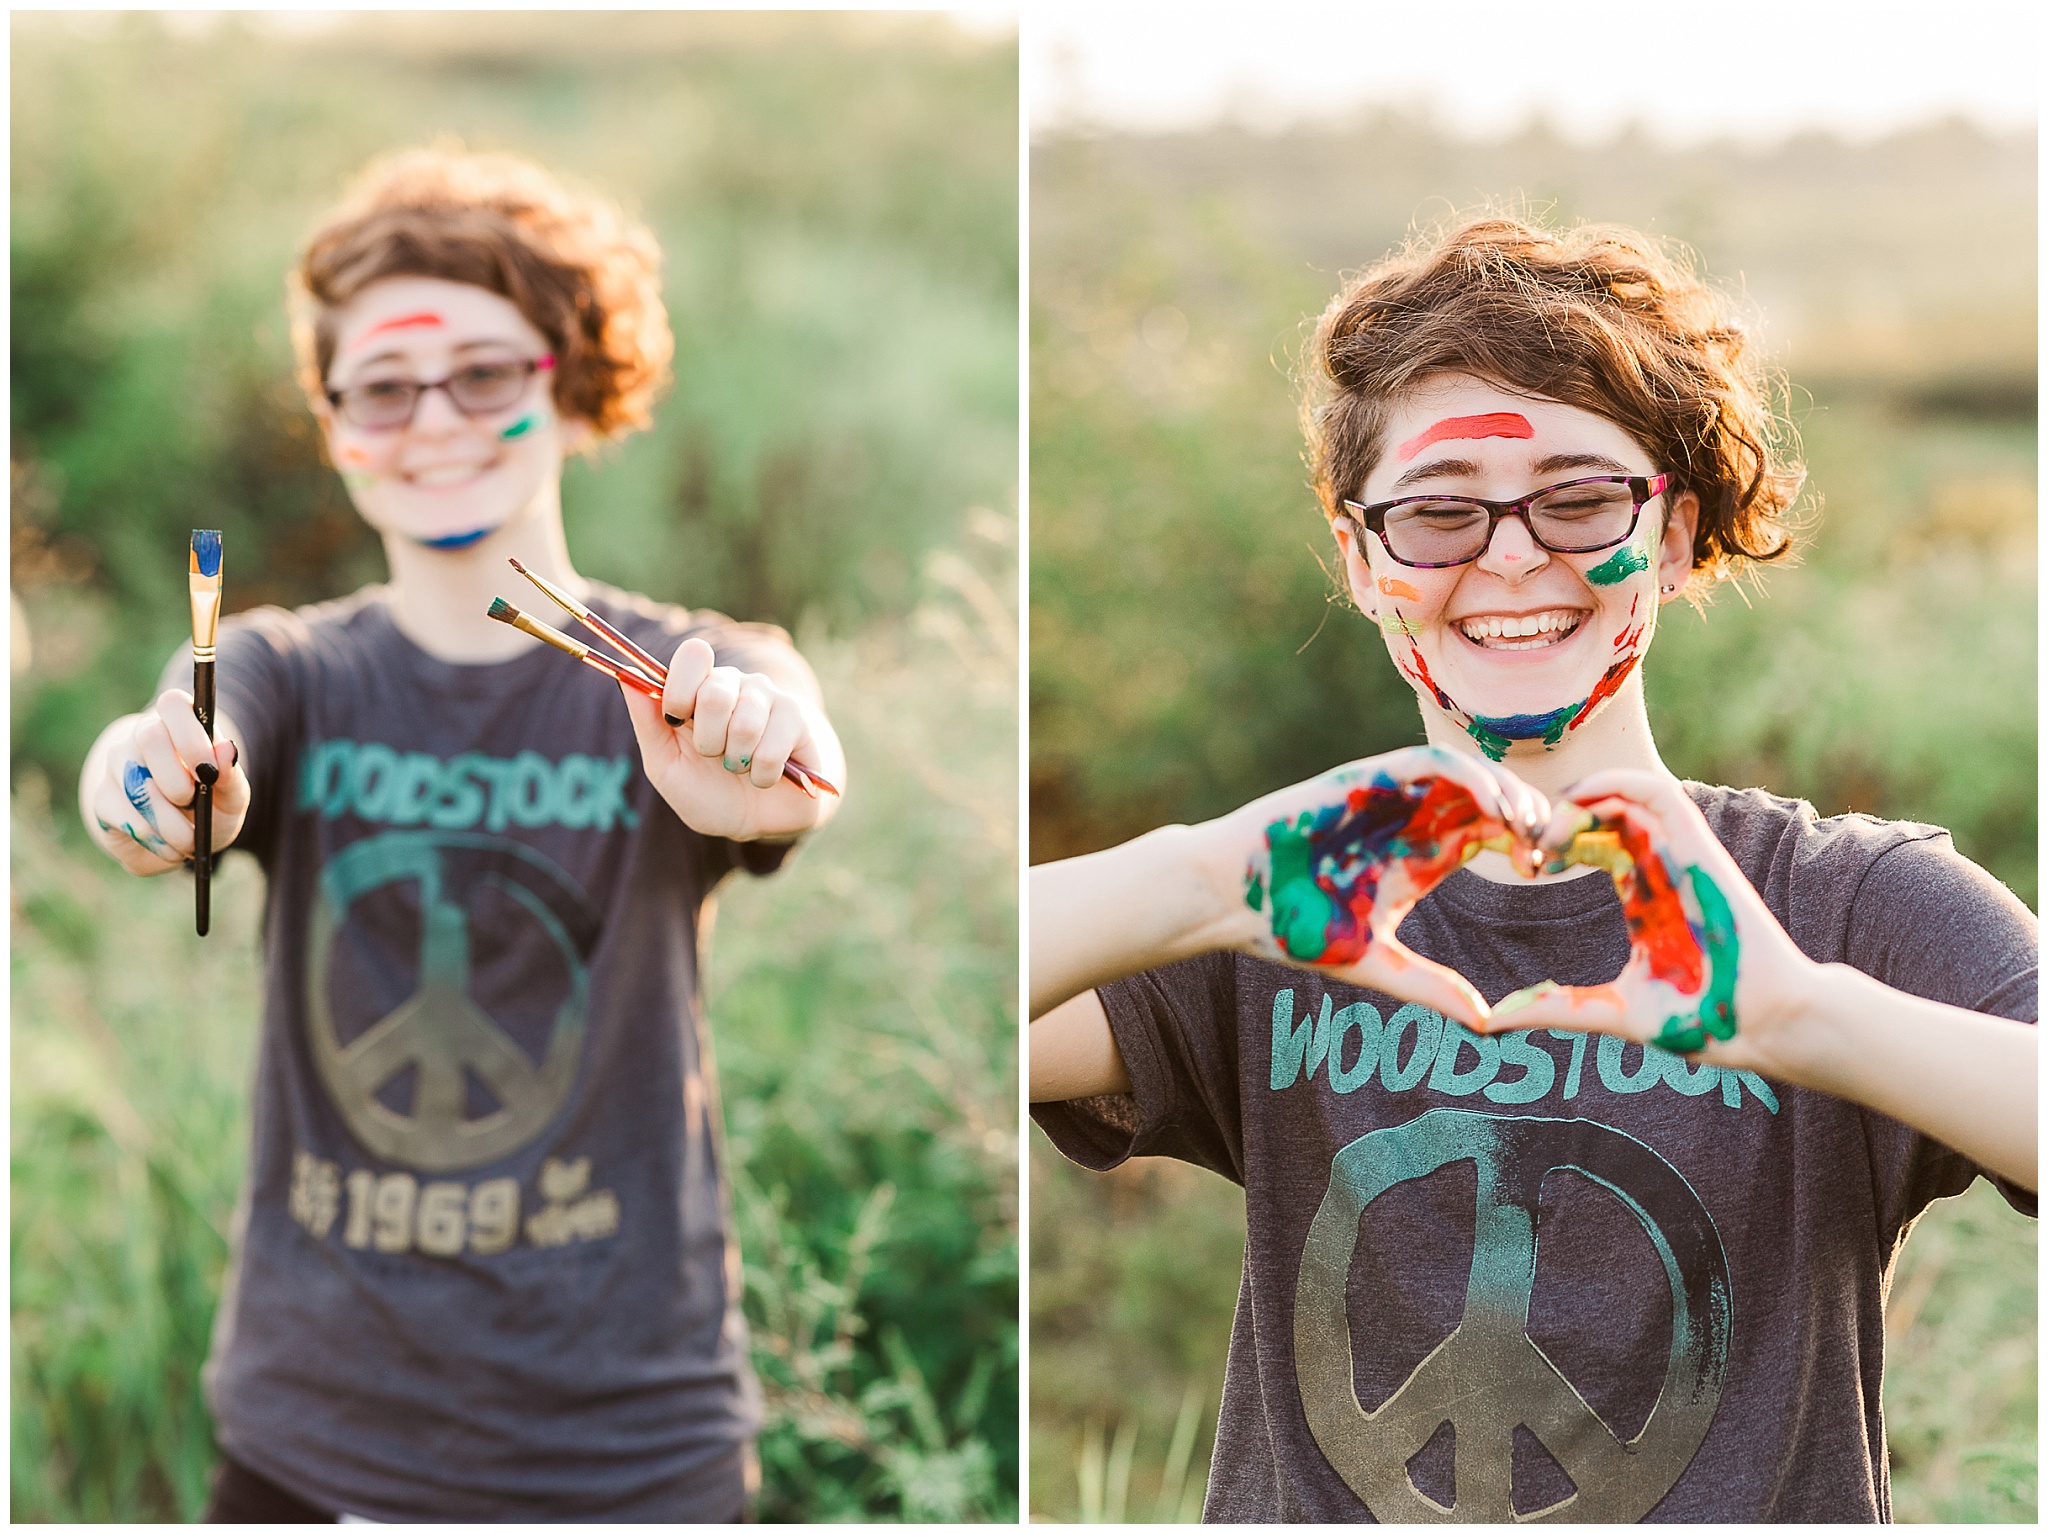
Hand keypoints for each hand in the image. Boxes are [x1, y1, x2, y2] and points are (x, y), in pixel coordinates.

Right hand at [83, 691, 249, 874]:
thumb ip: (231, 776)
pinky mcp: (103, 798)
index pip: (172, 703)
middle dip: (175, 780)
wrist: (181, 840)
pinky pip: (123, 814)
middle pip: (148, 737)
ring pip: (134, 783)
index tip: (209, 771)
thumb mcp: (232, 797)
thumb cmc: (211, 807)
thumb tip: (227, 749)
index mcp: (180, 724)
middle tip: (192, 803)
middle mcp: (143, 736)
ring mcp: (118, 764)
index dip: (189, 735)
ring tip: (188, 839)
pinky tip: (169, 847)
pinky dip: (153, 838)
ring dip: (168, 820)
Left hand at [619, 636, 837, 840]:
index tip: (677, 722)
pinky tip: (766, 777)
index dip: (681, 689)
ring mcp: (773, 699)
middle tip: (714, 756)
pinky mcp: (800, 722)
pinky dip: (762, 775)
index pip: (695, 654)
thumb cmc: (709, 791)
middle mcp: (739, 685)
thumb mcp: (666, 766)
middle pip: (715, 694)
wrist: (758, 822)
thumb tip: (627, 675)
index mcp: (702, 688)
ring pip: (746, 723)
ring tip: (740, 768)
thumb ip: (647, 723)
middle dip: (709, 741)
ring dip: (736, 761)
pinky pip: (772, 748)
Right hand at [1227, 745, 1549, 1026]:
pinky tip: (1491, 804)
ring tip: (1527, 825)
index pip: (1495, 835)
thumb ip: (1429, 987)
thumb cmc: (1290, 929)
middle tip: (1553, 844)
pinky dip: (1468, 775)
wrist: (1229, 898)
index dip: (1531, 844)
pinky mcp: (1366, 780)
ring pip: (1470, 774)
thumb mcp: (1375, 964)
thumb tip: (1485, 1023)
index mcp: (1423, 860)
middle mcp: (1414, 822)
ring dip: (1506, 790)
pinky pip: (1430, 762)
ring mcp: (1392, 797)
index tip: (1551, 872)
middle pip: (1493, 799)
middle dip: (1531, 814)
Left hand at [1490, 769, 1818, 1073]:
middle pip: (1605, 813)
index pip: (1596, 844)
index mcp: (1643, 898)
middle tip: (1528, 845)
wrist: (1761, 1024)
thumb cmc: (1701, 1020)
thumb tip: (1496, 1020)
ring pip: (1627, 794)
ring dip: (1582, 797)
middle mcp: (1659, 869)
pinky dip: (1616, 783)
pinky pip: (1658, 793)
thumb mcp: (1611, 1010)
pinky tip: (1579, 802)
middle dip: (1560, 817)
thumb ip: (1556, 1006)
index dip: (1556, 841)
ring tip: (1549, 832)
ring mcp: (1678, 856)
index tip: (1527, 865)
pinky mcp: (1697, 850)